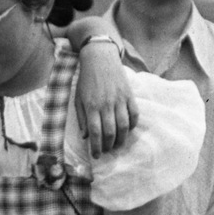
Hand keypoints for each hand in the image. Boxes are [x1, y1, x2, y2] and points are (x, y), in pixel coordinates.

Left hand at [74, 43, 137, 157]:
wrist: (100, 58)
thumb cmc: (86, 81)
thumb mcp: (78, 99)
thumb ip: (82, 118)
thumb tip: (86, 137)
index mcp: (91, 106)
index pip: (95, 132)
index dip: (96, 147)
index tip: (96, 156)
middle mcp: (106, 104)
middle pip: (110, 132)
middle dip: (109, 146)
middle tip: (107, 151)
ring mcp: (120, 99)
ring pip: (124, 126)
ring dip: (121, 139)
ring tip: (117, 145)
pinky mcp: (129, 95)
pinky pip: (135, 114)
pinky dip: (132, 125)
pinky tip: (127, 130)